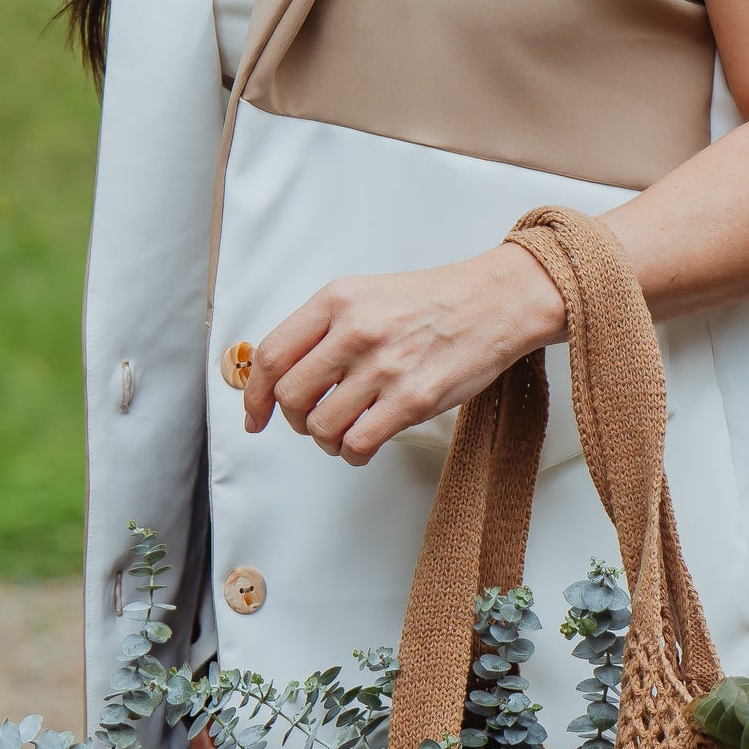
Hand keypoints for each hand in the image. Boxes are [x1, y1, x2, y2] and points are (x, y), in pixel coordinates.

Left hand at [240, 242, 567, 465]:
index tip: (255, 415)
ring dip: (326, 440)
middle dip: (294, 420)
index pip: (272, 356)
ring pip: (321, 427)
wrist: (494, 302)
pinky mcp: (412, 398)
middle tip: (310, 421)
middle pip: (291, 396)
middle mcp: (355, 330)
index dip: (254, 395)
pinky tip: (363, 444)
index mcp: (337, 300)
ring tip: (345, 431)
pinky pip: (358, 443)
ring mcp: (384, 366)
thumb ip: (322, 328)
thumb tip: (281, 375)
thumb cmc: (432, 302)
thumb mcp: (366, 295)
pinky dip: (352, 453)